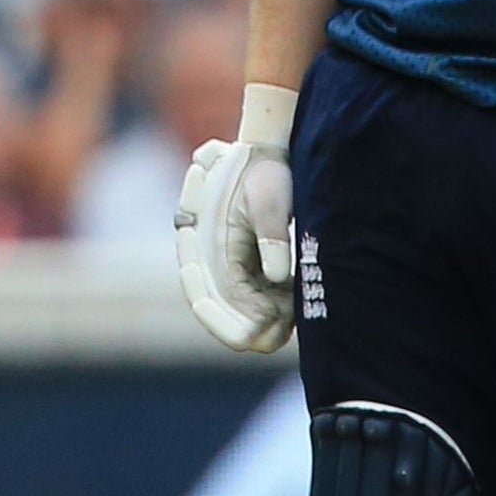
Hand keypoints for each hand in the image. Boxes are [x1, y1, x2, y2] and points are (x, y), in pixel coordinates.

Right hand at [175, 83, 297, 352]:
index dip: (223, 322)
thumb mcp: (269, 201)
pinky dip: (273, 308)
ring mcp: (229, 265)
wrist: (271, 157)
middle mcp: (211, 260)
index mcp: (204, 244)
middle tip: (275, 338)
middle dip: (245, 328)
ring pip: (240, 308)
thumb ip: (272, 237)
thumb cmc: (265, 174)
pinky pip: (256, 298)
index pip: (202, 295)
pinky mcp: (248, 266)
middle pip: (220, 309)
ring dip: (262, 320)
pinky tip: (293, 307)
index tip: (251, 337)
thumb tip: (277, 277)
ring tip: (288, 320)